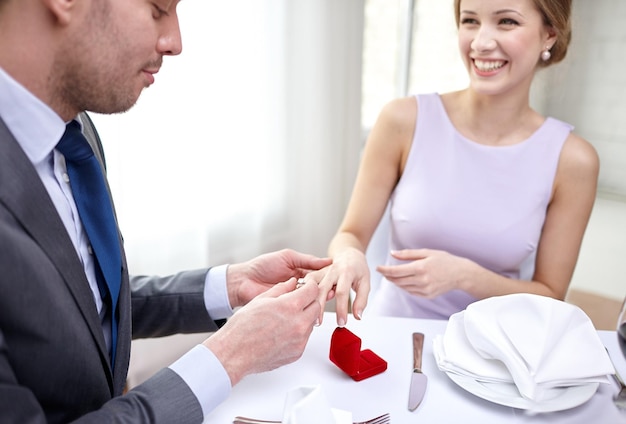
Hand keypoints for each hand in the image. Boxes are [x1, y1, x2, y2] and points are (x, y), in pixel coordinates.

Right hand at [203, 278, 320, 384]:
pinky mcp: (298, 352)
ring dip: (304, 317)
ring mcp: (300, 340)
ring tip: (286, 318)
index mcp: (290, 306)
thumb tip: (292, 283)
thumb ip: (281, 289)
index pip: (313, 291)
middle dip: (310, 301)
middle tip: (298, 300)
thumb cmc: (242, 328)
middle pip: (316, 306)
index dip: (310, 285)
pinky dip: (298, 332)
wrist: (234, 353)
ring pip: (311, 323)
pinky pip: (304, 338)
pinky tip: (283, 331)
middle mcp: (299, 323)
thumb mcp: (261, 300)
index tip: (307, 285)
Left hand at [226, 249, 331, 306]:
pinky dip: (306, 306)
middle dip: (325, 288)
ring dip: (317, 298)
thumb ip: (306, 260)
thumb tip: (326, 261)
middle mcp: (297, 286)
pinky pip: (299, 307)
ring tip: (326, 296)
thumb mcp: (287, 257)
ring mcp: (292, 297)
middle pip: (316, 288)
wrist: (243, 280)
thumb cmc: (262, 266)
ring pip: (309, 298)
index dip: (327, 276)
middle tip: (333, 289)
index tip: (336, 276)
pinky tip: (313, 305)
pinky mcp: (286, 307)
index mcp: (299, 273)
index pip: (317, 275)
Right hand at [305, 247, 370, 326]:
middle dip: (319, 307)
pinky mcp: (316, 273)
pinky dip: (303, 292)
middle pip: (322, 288)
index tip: (341, 322)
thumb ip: (361, 300)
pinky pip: (307, 282)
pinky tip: (303, 304)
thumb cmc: (358, 269)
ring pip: (312, 285)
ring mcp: (322, 271)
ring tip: (308, 315)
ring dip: (308, 299)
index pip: (342, 292)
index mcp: (346, 272)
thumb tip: (358, 317)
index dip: (341, 309)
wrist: (349, 254)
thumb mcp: (365, 283)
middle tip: (319, 322)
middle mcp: (332, 270)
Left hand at [377, 249, 470, 297]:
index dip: (385, 270)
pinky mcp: (427, 295)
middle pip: (397, 280)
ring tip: (391, 275)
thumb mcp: (427, 252)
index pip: (396, 271)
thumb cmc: (445, 261)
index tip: (378, 267)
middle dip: (388, 276)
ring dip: (395, 281)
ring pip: (403, 287)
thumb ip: (408, 254)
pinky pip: (411, 292)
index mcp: (420, 268)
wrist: (460, 274)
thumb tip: (393, 254)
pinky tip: (404, 281)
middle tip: (383, 271)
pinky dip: (405, 286)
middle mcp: (422, 280)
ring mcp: (425, 290)